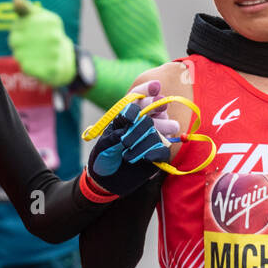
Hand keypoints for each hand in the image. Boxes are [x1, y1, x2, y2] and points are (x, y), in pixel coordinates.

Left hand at [9, 0, 74, 86]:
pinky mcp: (51, 70)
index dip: (15, 30)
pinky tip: (32, 63)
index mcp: (50, 20)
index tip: (21, 31)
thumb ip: (25, 8)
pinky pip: (26, 68)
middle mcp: (54, 36)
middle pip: (14, 40)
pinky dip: (25, 66)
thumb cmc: (45, 33)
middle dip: (15, 43)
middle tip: (24, 45)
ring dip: (19, 55)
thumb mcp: (37, 17)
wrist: (63, 58)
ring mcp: (54, 53)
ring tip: (30, 54)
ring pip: (18, 55)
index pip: (16, 25)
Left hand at [86, 82, 177, 197]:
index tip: (156, 86)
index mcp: (128, 116)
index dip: (148, 90)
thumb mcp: (106, 138)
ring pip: (160, 129)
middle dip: (153, 110)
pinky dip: (156, 152)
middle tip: (152, 112)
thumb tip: (133, 112)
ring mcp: (152, 139)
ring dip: (145, 136)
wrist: (104, 180)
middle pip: (156, 110)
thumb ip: (119, 125)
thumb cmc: (103, 155)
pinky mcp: (157, 155)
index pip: (139, 98)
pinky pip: (164, 149)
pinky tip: (145, 158)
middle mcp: (143, 124)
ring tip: (127, 147)